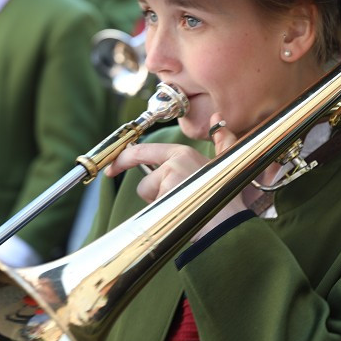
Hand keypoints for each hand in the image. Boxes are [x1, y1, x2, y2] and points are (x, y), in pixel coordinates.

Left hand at [107, 113, 240, 203]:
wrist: (230, 224)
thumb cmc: (226, 200)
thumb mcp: (226, 165)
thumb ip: (222, 141)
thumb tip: (217, 117)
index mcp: (184, 153)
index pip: (143, 151)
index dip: (123, 160)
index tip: (111, 169)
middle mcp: (175, 160)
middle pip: (146, 180)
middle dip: (154, 193)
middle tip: (165, 203)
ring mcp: (170, 175)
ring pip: (148, 194)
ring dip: (161, 204)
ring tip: (184, 208)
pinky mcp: (167, 191)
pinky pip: (152, 207)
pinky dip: (162, 214)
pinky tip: (181, 215)